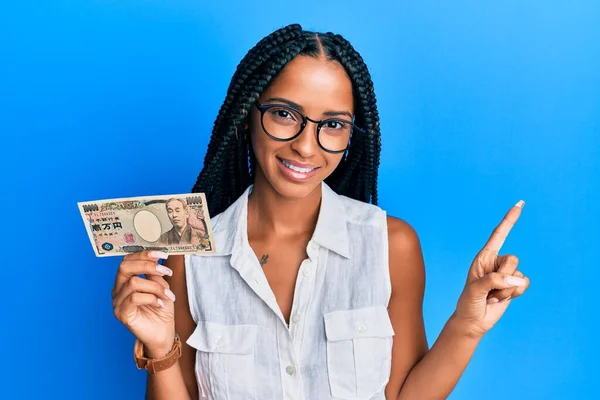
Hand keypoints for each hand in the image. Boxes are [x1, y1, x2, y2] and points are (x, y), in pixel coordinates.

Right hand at [112, 250, 175, 355]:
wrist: (163, 333)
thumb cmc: (161, 309)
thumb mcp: (161, 286)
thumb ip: (154, 273)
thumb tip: (155, 257)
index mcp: (125, 281)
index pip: (128, 260)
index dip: (144, 254)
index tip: (162, 255)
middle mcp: (118, 290)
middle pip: (124, 267)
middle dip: (147, 266)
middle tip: (166, 272)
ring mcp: (118, 302)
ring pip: (134, 283)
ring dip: (156, 287)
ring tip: (168, 295)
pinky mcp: (121, 314)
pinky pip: (134, 298)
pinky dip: (151, 298)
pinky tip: (160, 304)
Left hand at [453, 201, 530, 337]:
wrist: (474, 321)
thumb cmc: (469, 303)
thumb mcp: (475, 290)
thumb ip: (493, 281)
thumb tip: (515, 279)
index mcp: (483, 257)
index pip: (499, 234)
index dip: (510, 219)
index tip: (520, 204)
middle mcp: (496, 262)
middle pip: (512, 259)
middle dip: (502, 276)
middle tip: (488, 289)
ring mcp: (506, 274)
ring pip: (519, 273)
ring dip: (506, 289)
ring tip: (492, 295)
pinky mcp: (514, 285)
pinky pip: (524, 284)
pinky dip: (514, 294)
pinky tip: (501, 299)